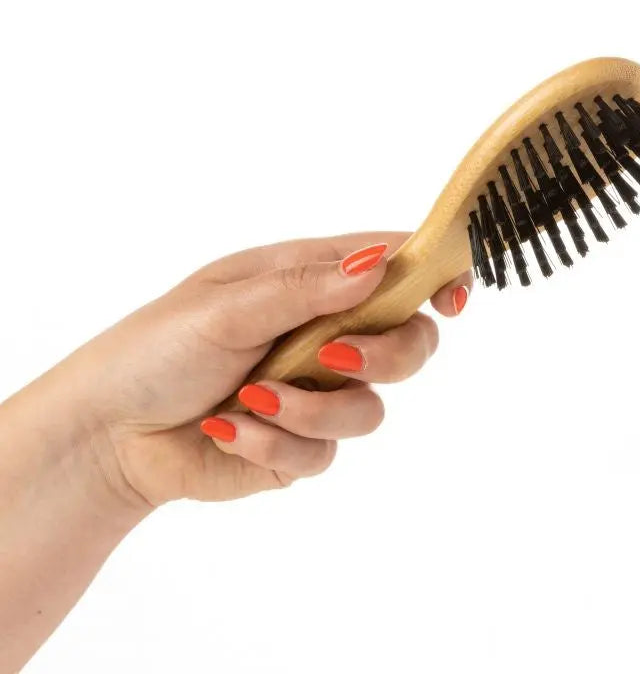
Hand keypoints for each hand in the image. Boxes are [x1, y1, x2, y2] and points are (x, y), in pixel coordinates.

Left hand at [51, 232, 470, 507]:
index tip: (451, 299)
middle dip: (383, 356)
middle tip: (332, 358)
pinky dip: (274, 443)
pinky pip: (322, 454)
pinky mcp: (300, 446)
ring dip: (312, 409)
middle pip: (408, 343)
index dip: (434, 277)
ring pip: (371, 409)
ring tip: (251, 398)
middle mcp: (324, 335)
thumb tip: (377, 263)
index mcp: (309, 284)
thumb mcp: (224, 306)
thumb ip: (303, 288)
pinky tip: (227, 431)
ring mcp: (316, 393)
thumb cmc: (155, 350)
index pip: (394, 269)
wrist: (110, 433)